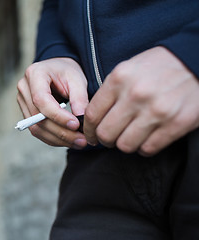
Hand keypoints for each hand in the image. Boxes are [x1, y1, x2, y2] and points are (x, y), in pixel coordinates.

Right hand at [17, 57, 88, 148]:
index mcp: (35, 74)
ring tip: (79, 143)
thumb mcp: (77, 79)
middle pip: (38, 117)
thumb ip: (79, 98)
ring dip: (58, 139)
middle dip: (61, 132)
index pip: (41, 100)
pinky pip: (37, 131)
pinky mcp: (27, 114)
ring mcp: (23, 102)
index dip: (57, 115)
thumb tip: (81, 120)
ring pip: (36, 128)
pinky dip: (54, 139)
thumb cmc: (67, 72)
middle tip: (82, 140)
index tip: (76, 124)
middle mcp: (24, 88)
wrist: (57, 70)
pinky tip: (69, 141)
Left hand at [84, 46, 198, 155]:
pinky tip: (147, 138)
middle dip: (105, 140)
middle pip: (106, 133)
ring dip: (125, 144)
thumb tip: (92, 117)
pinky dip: (144, 148)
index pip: (92, 114)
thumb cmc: (159, 66)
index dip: (88, 130)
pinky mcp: (176, 123)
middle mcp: (135, 95)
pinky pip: (148, 149)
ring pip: (125, 145)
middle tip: (110, 138)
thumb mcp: (129, 69)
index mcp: (119, 78)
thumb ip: (110, 91)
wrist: (196, 60)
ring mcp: (156, 110)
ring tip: (131, 137)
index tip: (91, 134)